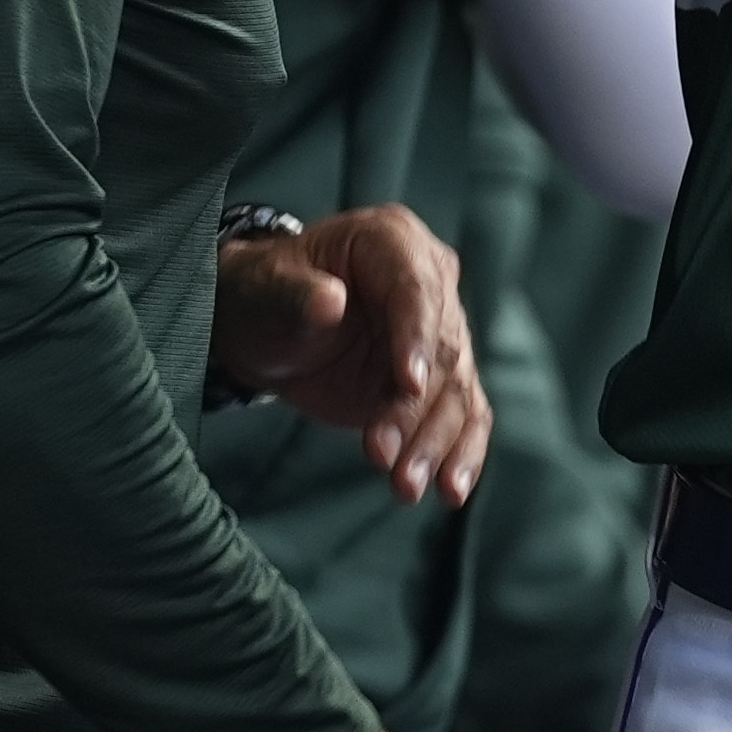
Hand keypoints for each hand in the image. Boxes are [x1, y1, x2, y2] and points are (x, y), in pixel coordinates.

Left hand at [213, 205, 487, 502]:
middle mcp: (432, 283)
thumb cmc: (266, 296)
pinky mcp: (440, 383)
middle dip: (417, 410)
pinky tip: (452, 489)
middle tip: (384, 456)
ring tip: (406, 487)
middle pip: (443, 351)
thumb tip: (329, 302)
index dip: (417, 338)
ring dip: (435, 444)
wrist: (269, 328)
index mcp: (394, 242)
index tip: (409, 384)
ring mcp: (440, 335)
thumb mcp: (268, 290)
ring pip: (456, 393)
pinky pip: (464, 417)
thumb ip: (296, 295)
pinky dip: (461, 454)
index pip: (417, 291)